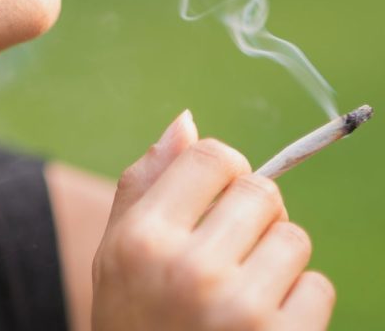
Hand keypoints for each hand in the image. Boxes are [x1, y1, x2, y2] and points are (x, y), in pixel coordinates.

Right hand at [92, 111, 335, 329]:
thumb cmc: (132, 319)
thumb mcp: (115, 253)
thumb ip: (145, 183)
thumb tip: (188, 121)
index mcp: (143, 238)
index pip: (214, 157)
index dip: (221, 171)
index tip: (214, 197)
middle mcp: (189, 268)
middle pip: (260, 190)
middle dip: (249, 213)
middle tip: (224, 252)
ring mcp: (239, 309)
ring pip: (293, 237)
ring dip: (273, 259)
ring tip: (237, 294)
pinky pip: (317, 286)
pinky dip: (297, 301)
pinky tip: (258, 325)